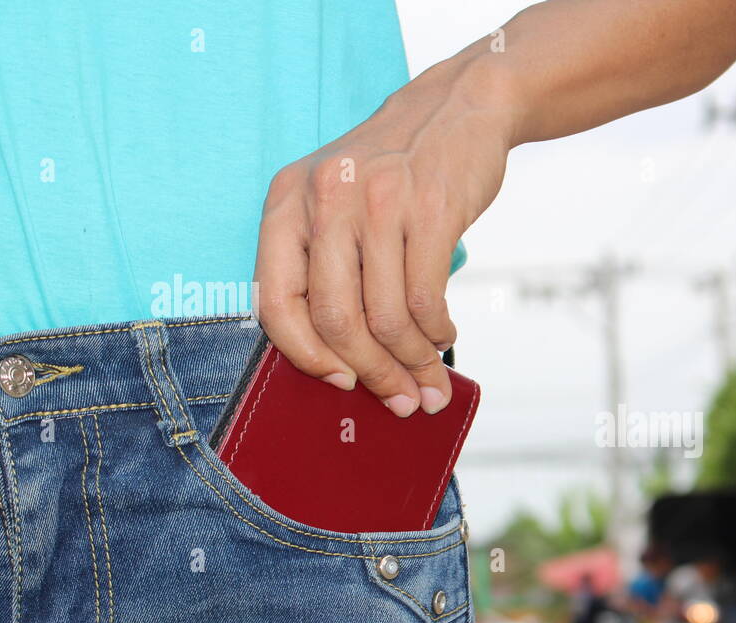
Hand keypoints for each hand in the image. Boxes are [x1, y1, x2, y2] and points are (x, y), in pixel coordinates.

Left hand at [254, 63, 511, 415]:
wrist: (458, 108)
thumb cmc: (395, 172)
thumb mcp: (338, 202)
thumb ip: (328, 266)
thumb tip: (347, 360)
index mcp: (287, 202)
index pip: (277, 301)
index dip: (307, 355)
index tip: (339, 382)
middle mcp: (325, 200)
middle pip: (336, 318)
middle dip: (372, 373)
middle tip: (400, 400)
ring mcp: (378, 202)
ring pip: (386, 316)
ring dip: (412, 361)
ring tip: (429, 376)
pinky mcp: (430, 210)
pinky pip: (426, 298)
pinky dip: (437, 332)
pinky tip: (443, 335)